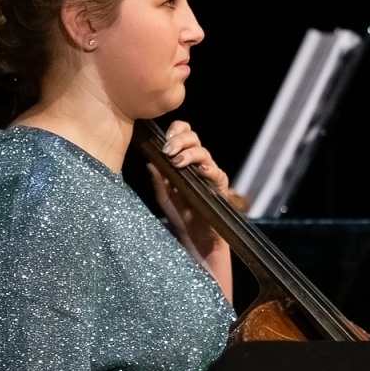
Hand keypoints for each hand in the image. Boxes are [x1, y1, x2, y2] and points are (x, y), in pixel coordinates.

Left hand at [150, 120, 229, 260]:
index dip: (176, 131)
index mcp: (184, 161)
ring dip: (190, 154)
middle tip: (167, 150)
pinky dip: (209, 170)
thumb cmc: (180, 216)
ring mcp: (210, 174)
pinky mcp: (220, 186)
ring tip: (177, 162)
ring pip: (204, 153)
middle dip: (180, 140)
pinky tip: (200, 170)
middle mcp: (198, 163)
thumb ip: (158, 179)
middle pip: (194, 139)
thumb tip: (149, 161)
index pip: (183, 136)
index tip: (163, 139)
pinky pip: (217, 173)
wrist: (196, 238)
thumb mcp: (164, 197)